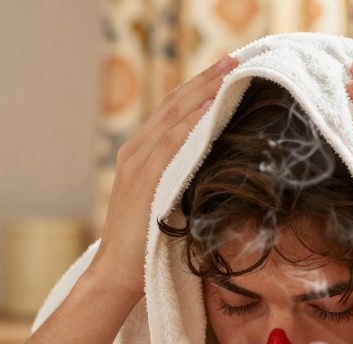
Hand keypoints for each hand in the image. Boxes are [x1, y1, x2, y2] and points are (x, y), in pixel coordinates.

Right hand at [87, 55, 238, 299]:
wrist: (116, 276)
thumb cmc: (148, 248)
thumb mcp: (172, 205)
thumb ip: (187, 182)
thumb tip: (222, 168)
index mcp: (140, 156)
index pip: (172, 112)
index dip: (199, 89)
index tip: (228, 72)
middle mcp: (134, 153)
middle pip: (173, 105)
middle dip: (205, 80)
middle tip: (236, 59)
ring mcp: (135, 165)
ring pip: (172, 118)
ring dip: (203, 93)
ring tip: (230, 74)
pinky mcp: (142, 182)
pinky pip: (169, 143)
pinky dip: (190, 123)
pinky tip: (211, 109)